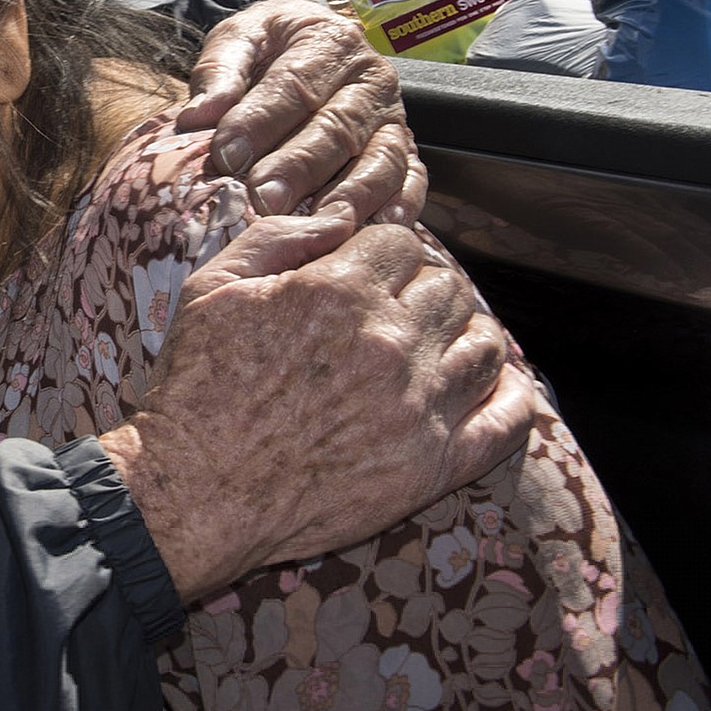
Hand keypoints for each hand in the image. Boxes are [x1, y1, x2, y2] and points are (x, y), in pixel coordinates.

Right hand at [98, 219, 532, 603]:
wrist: (196, 492)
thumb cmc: (196, 390)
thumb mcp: (213, 287)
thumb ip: (280, 237)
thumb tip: (340, 218)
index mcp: (339, 291)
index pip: (403, 242)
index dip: (385, 252)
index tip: (370, 272)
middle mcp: (391, 343)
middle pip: (449, 288)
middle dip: (424, 290)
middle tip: (399, 311)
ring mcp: (419, 407)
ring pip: (487, 345)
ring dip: (467, 336)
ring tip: (441, 346)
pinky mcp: (433, 465)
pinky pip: (507, 421)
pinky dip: (513, 399)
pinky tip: (498, 390)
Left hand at [177, 0, 424, 221]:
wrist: (313, 42)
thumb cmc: (271, 48)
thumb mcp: (241, 39)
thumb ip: (219, 72)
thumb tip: (198, 116)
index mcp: (329, 41)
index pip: (293, 83)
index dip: (260, 121)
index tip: (226, 155)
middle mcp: (370, 78)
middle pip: (336, 127)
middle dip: (299, 166)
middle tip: (265, 199)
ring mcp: (393, 116)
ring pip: (379, 157)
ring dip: (350, 194)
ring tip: (319, 224)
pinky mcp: (407, 149)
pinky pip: (411, 178)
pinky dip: (402, 203)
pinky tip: (380, 227)